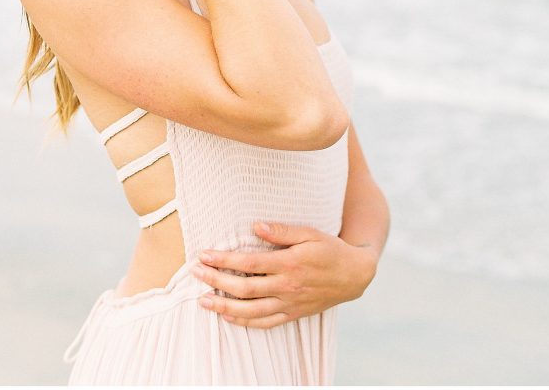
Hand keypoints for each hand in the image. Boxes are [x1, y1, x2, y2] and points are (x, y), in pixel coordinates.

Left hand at [193, 221, 377, 327]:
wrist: (354, 274)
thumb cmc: (329, 248)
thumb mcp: (309, 232)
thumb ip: (282, 230)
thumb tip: (256, 226)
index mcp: (289, 263)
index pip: (249, 264)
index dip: (224, 260)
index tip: (204, 255)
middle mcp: (287, 286)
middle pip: (244, 288)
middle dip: (216, 281)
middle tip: (195, 273)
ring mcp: (289, 303)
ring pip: (251, 311)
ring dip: (224, 307)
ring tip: (203, 300)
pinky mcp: (293, 314)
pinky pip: (265, 323)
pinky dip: (245, 322)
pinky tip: (229, 318)